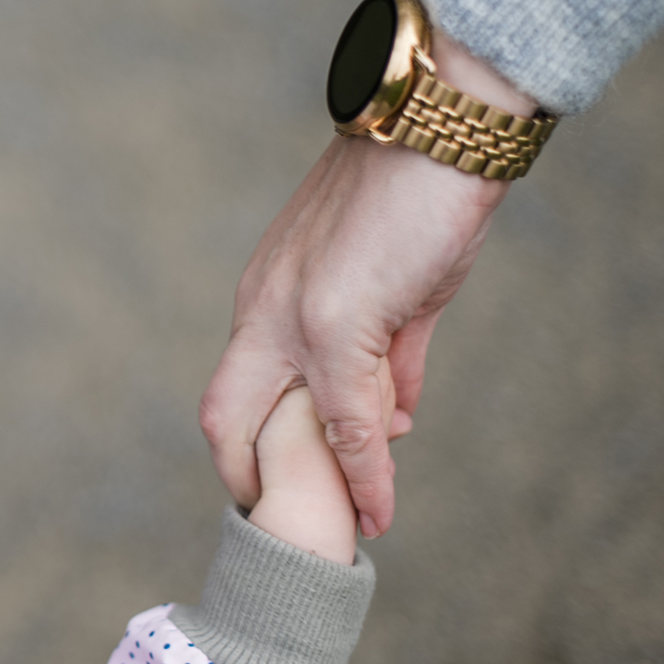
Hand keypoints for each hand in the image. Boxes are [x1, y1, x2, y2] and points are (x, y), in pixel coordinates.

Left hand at [199, 33, 530, 537]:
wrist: (439, 128)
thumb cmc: (421, 199)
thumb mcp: (396, 293)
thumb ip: (388, 359)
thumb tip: (392, 418)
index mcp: (267, 296)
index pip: (240, 385)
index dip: (256, 441)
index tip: (283, 483)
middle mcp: (264, 310)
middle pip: (224, 416)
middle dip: (247, 479)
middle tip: (282, 526)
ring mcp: (293, 318)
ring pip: (287, 428)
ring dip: (317, 488)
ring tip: (339, 535)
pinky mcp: (337, 323)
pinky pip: (348, 420)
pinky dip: (366, 475)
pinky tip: (379, 512)